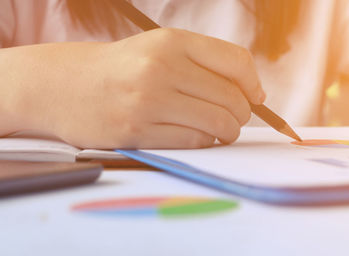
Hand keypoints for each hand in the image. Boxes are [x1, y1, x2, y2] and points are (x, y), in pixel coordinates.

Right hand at [0, 28, 264, 147]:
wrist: (63, 85)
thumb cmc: (122, 69)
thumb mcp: (161, 49)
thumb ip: (206, 63)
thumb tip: (255, 93)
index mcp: (172, 41)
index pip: (237, 62)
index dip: (253, 85)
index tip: (253, 97)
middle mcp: (161, 67)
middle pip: (233, 98)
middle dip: (241, 114)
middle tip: (232, 118)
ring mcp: (148, 100)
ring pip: (219, 124)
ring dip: (228, 132)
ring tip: (219, 130)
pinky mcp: (136, 131)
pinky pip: (194, 142)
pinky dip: (205, 142)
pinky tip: (198, 136)